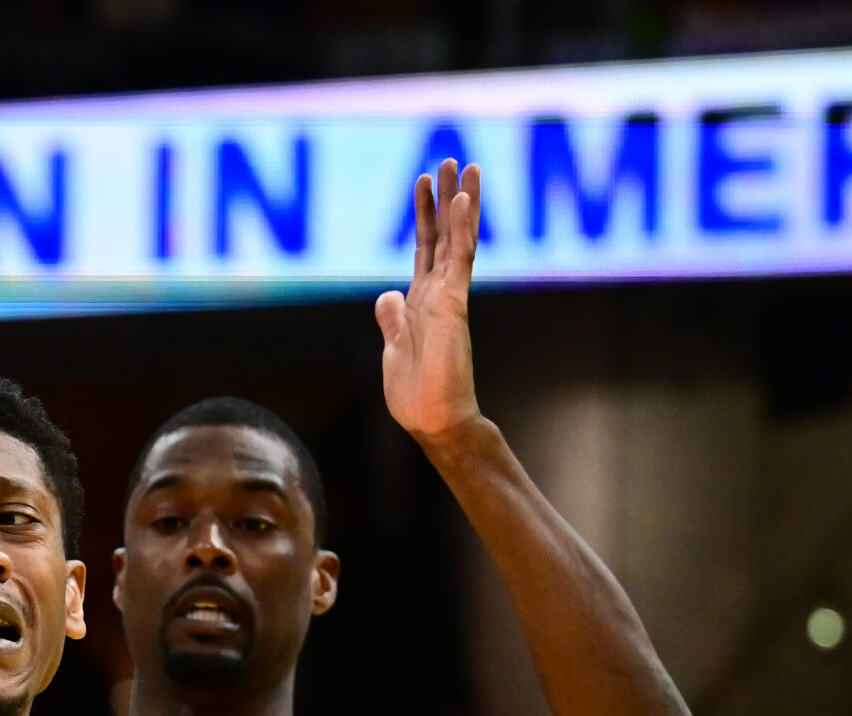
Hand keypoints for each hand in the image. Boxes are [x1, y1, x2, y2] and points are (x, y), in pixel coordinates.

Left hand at [376, 158, 483, 446]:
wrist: (433, 419)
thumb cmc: (416, 392)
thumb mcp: (393, 348)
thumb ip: (392, 319)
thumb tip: (386, 294)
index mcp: (423, 301)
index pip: (426, 248)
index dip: (425, 215)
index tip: (424, 183)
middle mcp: (439, 293)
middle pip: (444, 234)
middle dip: (446, 197)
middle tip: (450, 159)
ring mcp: (449, 296)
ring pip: (458, 238)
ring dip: (461, 201)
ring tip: (465, 165)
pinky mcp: (453, 304)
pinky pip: (460, 259)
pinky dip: (462, 228)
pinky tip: (464, 200)